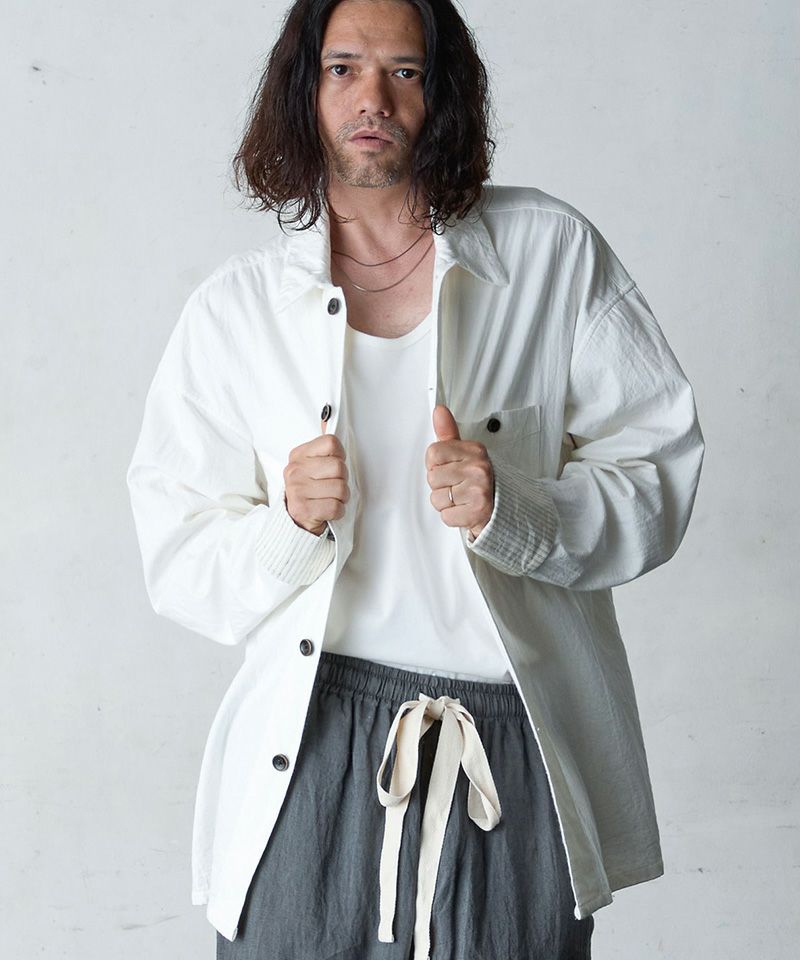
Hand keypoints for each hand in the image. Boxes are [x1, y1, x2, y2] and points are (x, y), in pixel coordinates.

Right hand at [283, 414, 349, 535]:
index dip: (339, 456)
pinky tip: (327, 510)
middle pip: (339, 467)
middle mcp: (295, 471)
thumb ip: (322, 444)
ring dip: (341, 498)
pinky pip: (336, 507)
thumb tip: (326, 416)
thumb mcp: (312, 464)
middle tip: (332, 487)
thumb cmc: (310, 490)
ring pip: (340, 489)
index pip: (331, 443)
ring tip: (329, 499)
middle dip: (342, 480)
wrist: (294, 520)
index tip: (333, 466)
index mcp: (298, 455)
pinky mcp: (303, 510)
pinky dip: (337, 511)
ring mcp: (297, 490)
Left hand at [425, 404, 494, 540]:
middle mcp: (478, 468)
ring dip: (446, 503)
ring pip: (437, 498)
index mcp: (474, 451)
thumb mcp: (466, 453)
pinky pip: (446, 515)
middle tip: (458, 486)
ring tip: (462, 499)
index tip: (450, 469)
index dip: (436, 465)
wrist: (503, 508)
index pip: (433, 453)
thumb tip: (439, 411)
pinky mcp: (477, 511)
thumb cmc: (480, 481)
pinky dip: (453, 517)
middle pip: (432, 477)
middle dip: (441, 486)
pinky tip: (464, 510)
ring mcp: (478, 490)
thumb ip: (449, 433)